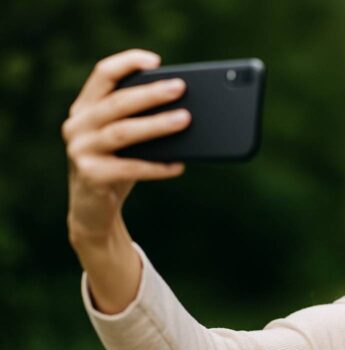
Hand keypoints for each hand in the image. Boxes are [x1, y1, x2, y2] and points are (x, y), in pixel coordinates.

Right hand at [62, 48, 190, 246]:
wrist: (93, 212)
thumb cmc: (116, 167)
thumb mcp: (125, 141)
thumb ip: (139, 121)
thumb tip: (185, 109)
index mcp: (85, 108)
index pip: (103, 75)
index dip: (127, 63)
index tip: (155, 61)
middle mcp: (77, 125)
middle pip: (117, 102)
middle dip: (151, 93)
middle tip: (180, 88)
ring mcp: (80, 150)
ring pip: (124, 132)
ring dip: (157, 125)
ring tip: (185, 120)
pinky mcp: (90, 176)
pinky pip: (130, 168)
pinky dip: (157, 166)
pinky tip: (178, 166)